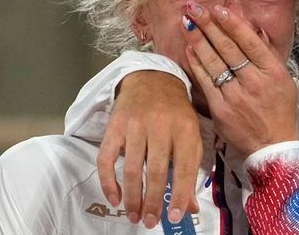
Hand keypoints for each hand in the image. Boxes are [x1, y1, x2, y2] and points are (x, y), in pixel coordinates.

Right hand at [96, 70, 200, 226]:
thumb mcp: (191, 136)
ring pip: (132, 168)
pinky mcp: (115, 126)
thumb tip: (191, 207)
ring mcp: (135, 125)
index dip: (181, 195)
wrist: (153, 78)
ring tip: (135, 215)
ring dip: (132, 197)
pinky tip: (115, 198)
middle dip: (154, 201)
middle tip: (151, 222)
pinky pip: (107, 158)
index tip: (176, 216)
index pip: (184, 167)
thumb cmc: (176, 112)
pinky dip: (108, 182)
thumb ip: (192, 170)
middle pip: (157, 171)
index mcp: (185, 128)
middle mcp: (160, 125)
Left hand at [181, 1, 297, 158]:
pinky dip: (197, 63)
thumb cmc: (279, 111)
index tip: (218, 8)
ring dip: (198, 39)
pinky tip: (189, 49)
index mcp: (273, 72)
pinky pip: (206, 81)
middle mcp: (255, 82)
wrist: (272, 147)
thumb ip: (268, 54)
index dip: (232, 23)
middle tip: (194, 7)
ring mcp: (237, 96)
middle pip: (228, 47)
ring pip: (214, 62)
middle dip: (209, 24)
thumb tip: (254, 30)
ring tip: (187, 22)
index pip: (249, 42)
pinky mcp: (221, 109)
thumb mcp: (284, 80)